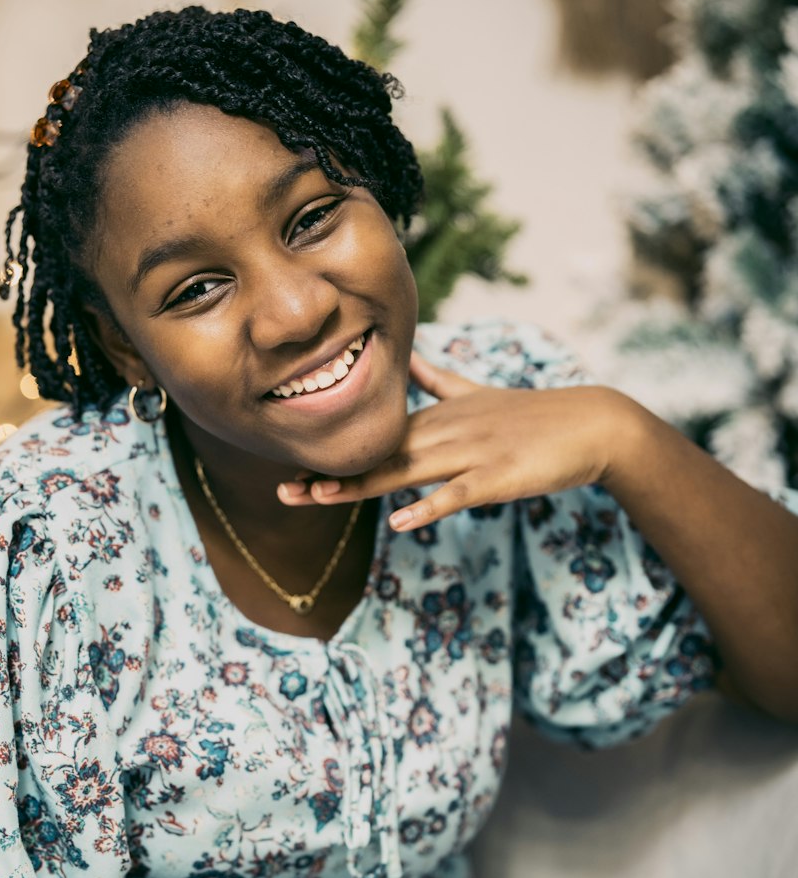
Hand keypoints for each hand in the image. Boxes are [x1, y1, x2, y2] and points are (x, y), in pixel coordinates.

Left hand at [278, 351, 629, 530]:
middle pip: (380, 455)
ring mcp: (471, 452)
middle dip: (332, 474)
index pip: (376, 439)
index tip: (292, 473)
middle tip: (285, 491)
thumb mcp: (479, 393)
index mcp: (437, 418)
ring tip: (320, 497)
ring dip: (363, 484)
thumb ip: (439, 380)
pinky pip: (457, 493)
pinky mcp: (498, 475)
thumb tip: (409, 356)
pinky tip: (401, 521)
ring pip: (408, 470)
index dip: (334, 456)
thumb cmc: (534, 416)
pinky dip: (429, 507)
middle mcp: (446, 431)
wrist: (590, 422)